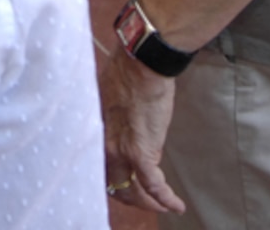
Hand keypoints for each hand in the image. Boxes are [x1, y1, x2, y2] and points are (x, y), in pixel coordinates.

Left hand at [100, 50, 187, 215]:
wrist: (142, 64)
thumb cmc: (128, 71)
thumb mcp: (109, 96)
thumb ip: (112, 118)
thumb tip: (122, 125)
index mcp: (94, 131)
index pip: (98, 166)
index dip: (112, 179)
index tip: (123, 183)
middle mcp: (103, 144)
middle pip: (112, 184)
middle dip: (129, 196)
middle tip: (143, 199)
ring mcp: (121, 150)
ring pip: (131, 190)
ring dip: (148, 203)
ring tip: (162, 205)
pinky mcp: (142, 151)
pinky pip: (153, 186)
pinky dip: (165, 199)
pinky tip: (176, 205)